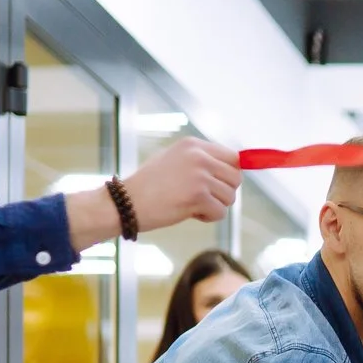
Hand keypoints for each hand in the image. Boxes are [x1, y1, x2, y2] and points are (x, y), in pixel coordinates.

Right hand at [122, 138, 240, 231]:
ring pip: (230, 197)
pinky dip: (208, 217)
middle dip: (224, 192)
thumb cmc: (148, 185)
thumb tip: (233, 167)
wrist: (126, 202)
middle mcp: (199, 156)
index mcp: (193, 145)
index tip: (220, 185)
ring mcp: (200, 176)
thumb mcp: (173, 160)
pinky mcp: (198, 196)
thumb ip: (200, 160)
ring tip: (192, 205)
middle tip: (203, 198)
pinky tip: (189, 213)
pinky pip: (220, 212)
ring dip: (215, 206)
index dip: (229, 175)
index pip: (233, 157)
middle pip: (236, 178)